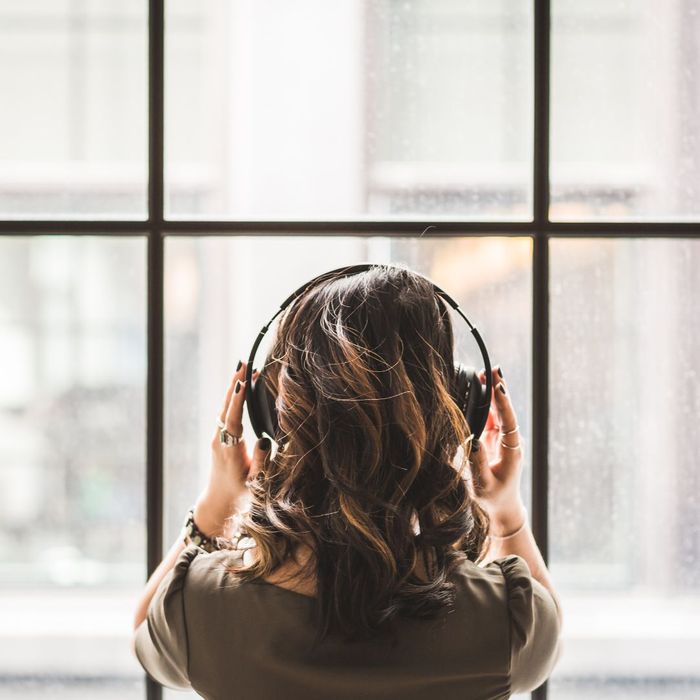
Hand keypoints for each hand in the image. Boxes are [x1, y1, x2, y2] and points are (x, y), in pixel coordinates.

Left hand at [193, 361, 270, 537]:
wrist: (219, 502)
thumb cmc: (240, 494)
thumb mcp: (255, 482)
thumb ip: (261, 462)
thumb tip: (263, 441)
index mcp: (229, 449)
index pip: (233, 418)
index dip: (237, 400)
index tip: (242, 381)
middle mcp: (220, 440)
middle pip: (226, 406)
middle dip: (234, 383)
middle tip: (243, 362)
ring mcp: (217, 437)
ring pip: (224, 407)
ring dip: (233, 387)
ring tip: (243, 368)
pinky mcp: (219, 437)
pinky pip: (226, 412)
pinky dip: (233, 397)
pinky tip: (240, 387)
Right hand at [469, 365, 524, 528]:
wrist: (502, 507)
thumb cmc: (493, 498)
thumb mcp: (484, 483)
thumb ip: (478, 462)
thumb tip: (471, 440)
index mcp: (512, 449)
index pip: (508, 421)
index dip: (503, 403)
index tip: (498, 387)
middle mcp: (510, 440)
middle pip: (505, 410)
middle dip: (499, 389)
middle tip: (493, 369)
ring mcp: (503, 438)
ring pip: (498, 411)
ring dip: (492, 392)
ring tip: (485, 373)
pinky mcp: (494, 438)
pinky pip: (490, 416)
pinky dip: (485, 402)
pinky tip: (479, 388)